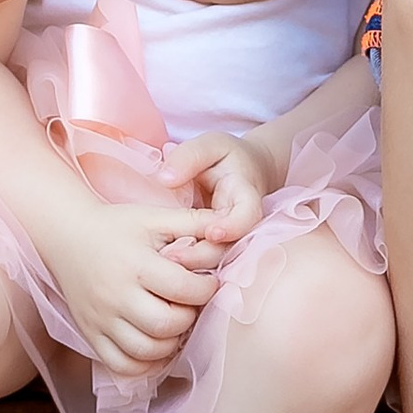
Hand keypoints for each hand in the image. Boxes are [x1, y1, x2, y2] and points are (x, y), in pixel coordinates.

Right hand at [43, 185, 222, 378]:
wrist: (67, 236)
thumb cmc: (117, 226)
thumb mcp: (154, 217)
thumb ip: (194, 223)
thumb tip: (231, 229)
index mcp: (135, 264)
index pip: (182, 288)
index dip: (206, 289)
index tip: (209, 283)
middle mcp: (115, 296)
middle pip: (165, 325)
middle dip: (188, 318)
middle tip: (191, 305)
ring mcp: (100, 320)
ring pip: (145, 350)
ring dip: (170, 343)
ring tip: (175, 324)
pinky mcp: (91, 335)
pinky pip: (121, 365)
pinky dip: (144, 363)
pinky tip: (156, 345)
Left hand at [159, 126, 284, 255]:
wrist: (243, 172)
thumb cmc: (226, 157)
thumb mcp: (210, 145)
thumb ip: (188, 157)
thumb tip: (165, 179)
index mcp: (245, 195)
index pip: (247, 215)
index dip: (233, 227)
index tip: (212, 232)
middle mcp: (241, 224)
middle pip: (229, 247)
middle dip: (201, 255)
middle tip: (170, 257)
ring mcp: (230, 240)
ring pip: (217, 260)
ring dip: (193, 265)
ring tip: (165, 262)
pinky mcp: (217, 249)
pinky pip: (206, 263)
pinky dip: (188, 266)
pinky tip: (167, 266)